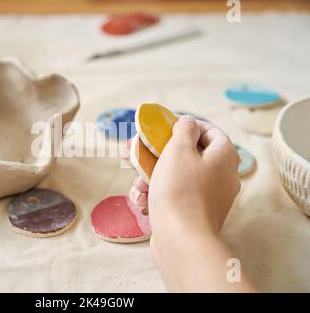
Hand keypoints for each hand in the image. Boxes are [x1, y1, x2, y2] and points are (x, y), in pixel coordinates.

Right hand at [130, 116, 254, 291]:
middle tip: (139, 154)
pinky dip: (159, 195)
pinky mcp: (196, 214)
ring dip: (153, 177)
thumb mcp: (178, 149)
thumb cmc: (180, 190)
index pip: (209, 130)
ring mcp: (210, 197)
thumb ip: (184, 129)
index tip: (164, 128)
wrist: (181, 240)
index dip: (186, 125)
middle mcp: (222, 175)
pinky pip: (177, 196)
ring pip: (178, 177)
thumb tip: (188, 122)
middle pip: (189, 155)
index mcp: (224, 156)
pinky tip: (142, 201)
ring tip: (138, 186)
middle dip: (159, 155)